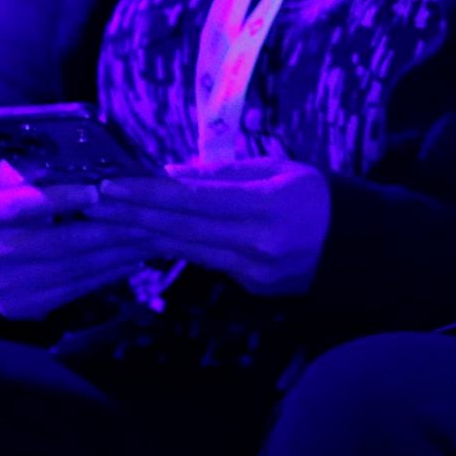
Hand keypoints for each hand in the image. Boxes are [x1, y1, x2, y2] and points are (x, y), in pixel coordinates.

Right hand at [0, 160, 159, 320]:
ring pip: (73, 268)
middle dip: (108, 229)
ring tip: (149, 238)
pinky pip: (75, 290)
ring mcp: (4, 285)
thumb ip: (35, 168)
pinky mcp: (22, 306)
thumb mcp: (10, 181)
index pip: (20, 206)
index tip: (96, 191)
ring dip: (117, 253)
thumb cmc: (9, 206)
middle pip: (59, 243)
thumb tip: (77, 153)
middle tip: (146, 218)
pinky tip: (134, 260)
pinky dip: (109, 273)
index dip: (59, 199)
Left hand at [89, 157, 332, 294]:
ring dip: (143, 234)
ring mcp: (253, 271)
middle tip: (92, 203)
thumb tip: (172, 173)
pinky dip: (173, 248)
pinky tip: (144, 238)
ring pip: (186, 250)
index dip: (149, 192)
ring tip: (107, 220)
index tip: (112, 184)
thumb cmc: (320, 195)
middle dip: (133, 214)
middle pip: (182, 229)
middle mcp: (257, 243)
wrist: (362, 245)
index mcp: (268, 206)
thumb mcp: (280, 169)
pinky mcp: (250, 286)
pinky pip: (205, 262)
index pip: (195, 199)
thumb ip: (226, 173)